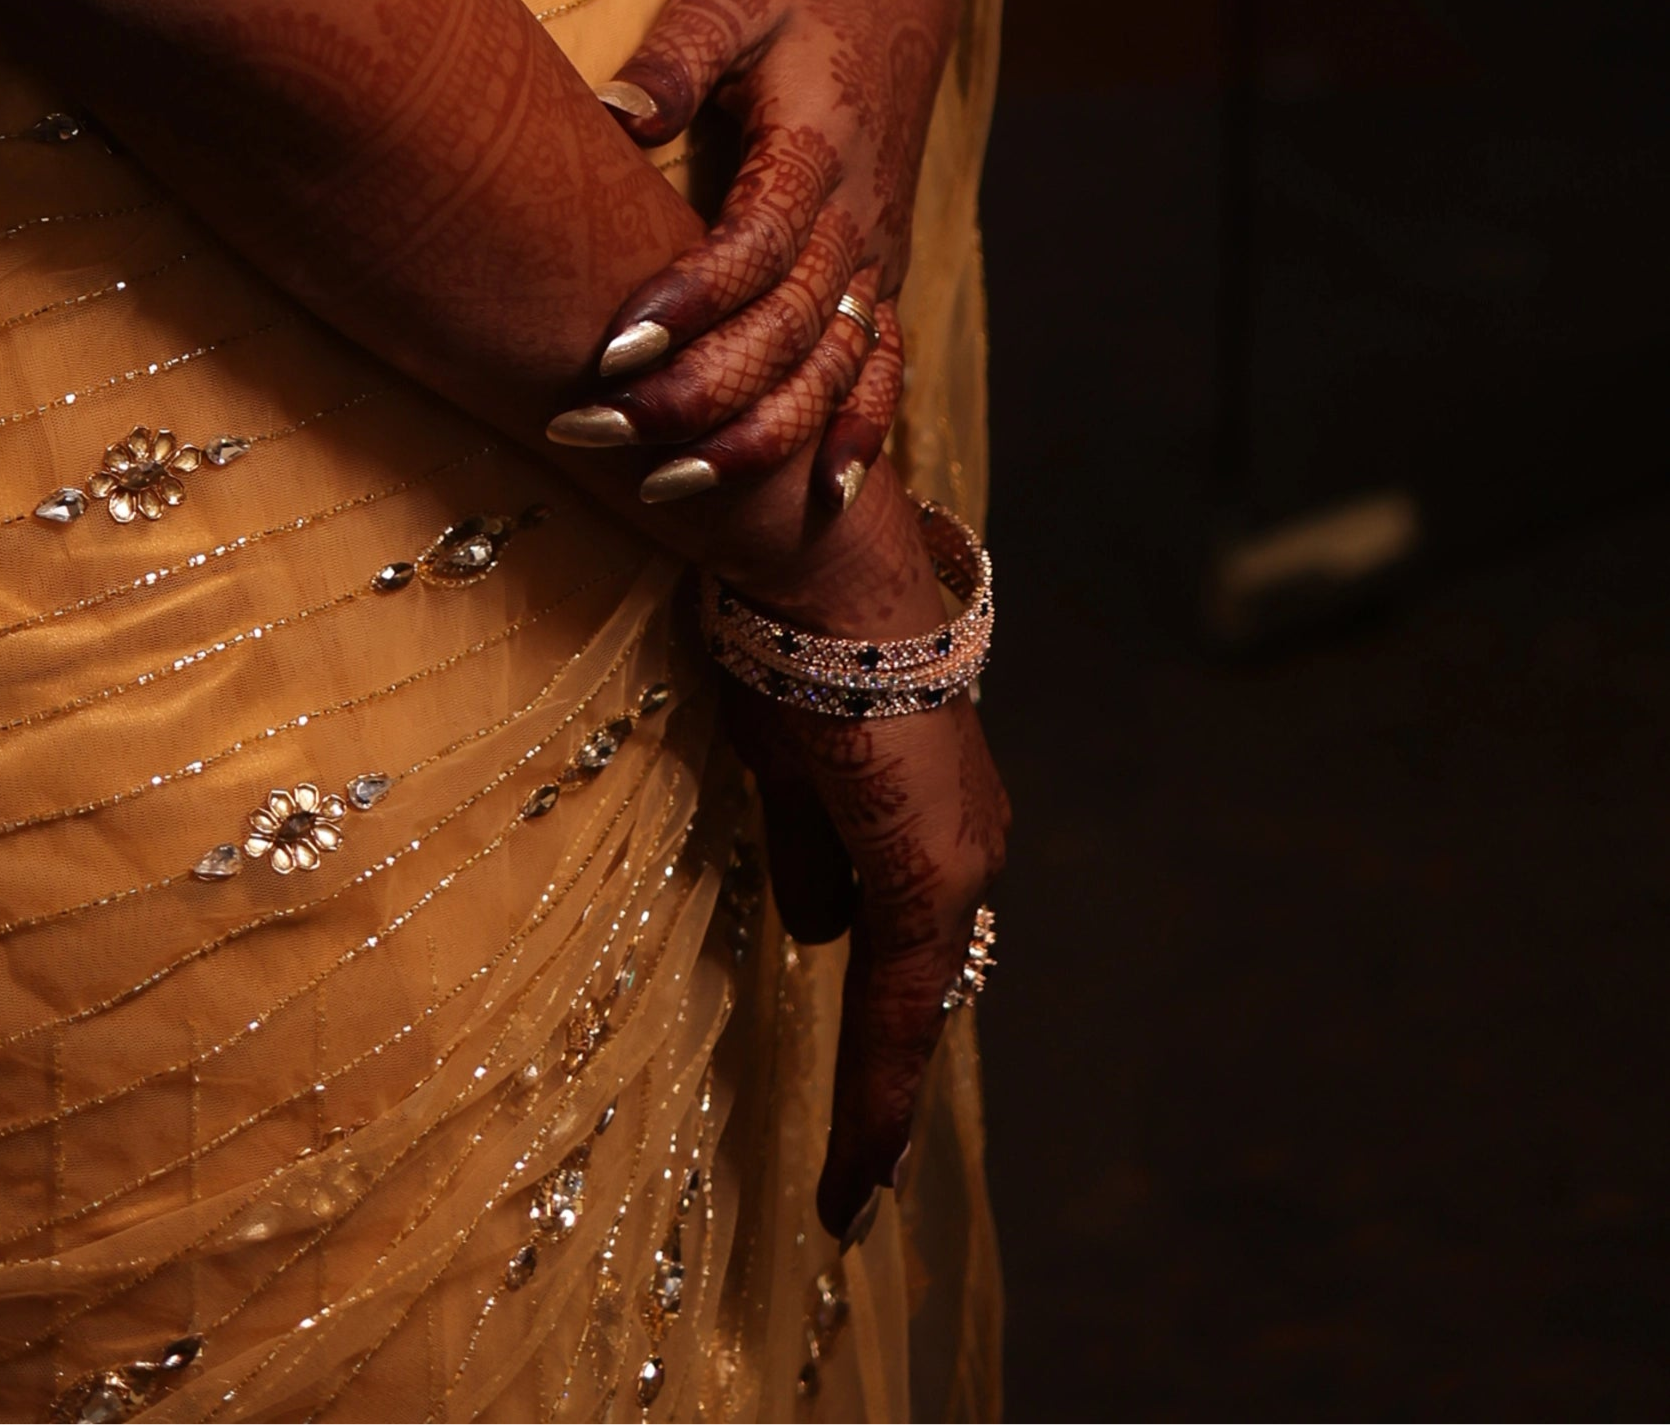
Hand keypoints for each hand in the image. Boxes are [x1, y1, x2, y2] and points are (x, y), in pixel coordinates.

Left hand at [569, 0, 961, 508]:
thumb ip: (676, 53)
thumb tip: (614, 112)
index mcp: (817, 145)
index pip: (755, 246)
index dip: (690, 305)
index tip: (612, 350)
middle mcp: (857, 217)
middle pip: (788, 330)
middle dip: (700, 395)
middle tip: (601, 433)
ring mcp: (876, 254)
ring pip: (831, 369)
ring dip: (757, 438)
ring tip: (668, 489)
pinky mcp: (880, 273)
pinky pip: (882, 369)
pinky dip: (857, 435)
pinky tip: (817, 499)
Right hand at [697, 471, 1006, 1234]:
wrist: (817, 568)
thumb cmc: (789, 634)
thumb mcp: (783, 755)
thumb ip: (807, 843)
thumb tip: (813, 925)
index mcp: (931, 808)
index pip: (910, 941)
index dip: (885, 1028)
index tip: (871, 1113)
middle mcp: (966, 840)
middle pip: (915, 969)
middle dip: (881, 1051)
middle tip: (861, 1158)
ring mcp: (957, 861)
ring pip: (907, 994)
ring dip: (870, 1070)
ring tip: (852, 1183)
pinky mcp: (931, 877)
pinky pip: (895, 1008)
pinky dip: (875, 1092)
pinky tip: (856, 1178)